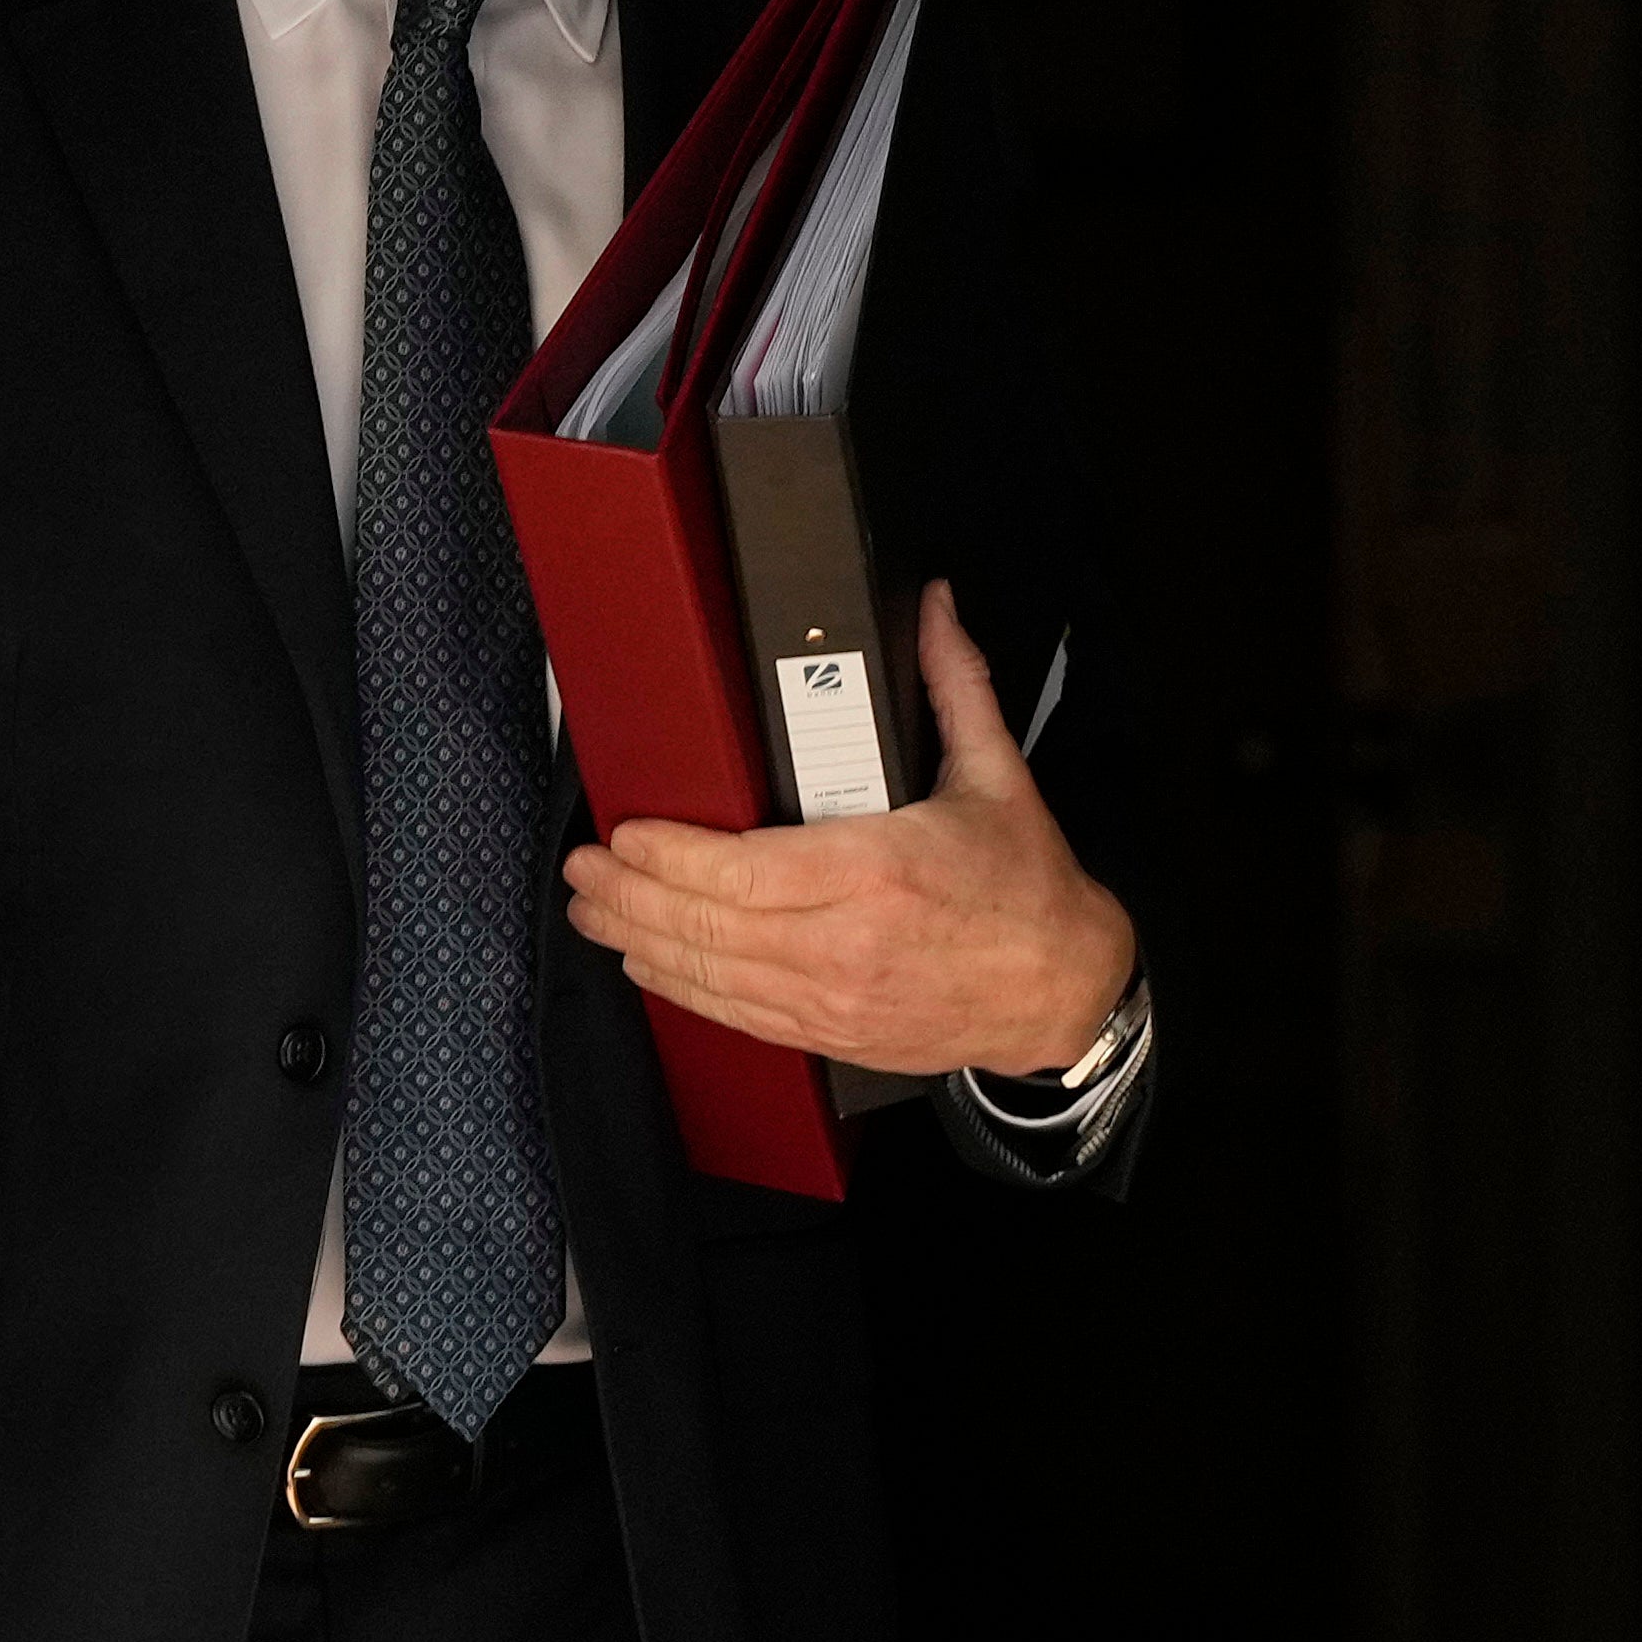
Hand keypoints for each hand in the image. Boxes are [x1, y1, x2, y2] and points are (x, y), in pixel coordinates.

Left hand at [564, 586, 1138, 1076]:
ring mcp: (831, 998)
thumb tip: (934, 607)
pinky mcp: (828, 1034)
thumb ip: (954, 683)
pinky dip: (681, 988)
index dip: (668, 854)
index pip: (740, 870)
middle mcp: (843, 942)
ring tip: (592, 912)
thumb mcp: (995, 774)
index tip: (625, 833)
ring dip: (638, 941)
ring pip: (707, 974)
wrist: (1060, 990)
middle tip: (582, 870)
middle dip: (628, 895)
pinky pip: (735, 1014)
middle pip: (705, 923)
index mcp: (876, 869)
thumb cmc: (1027, 888)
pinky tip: (648, 964)